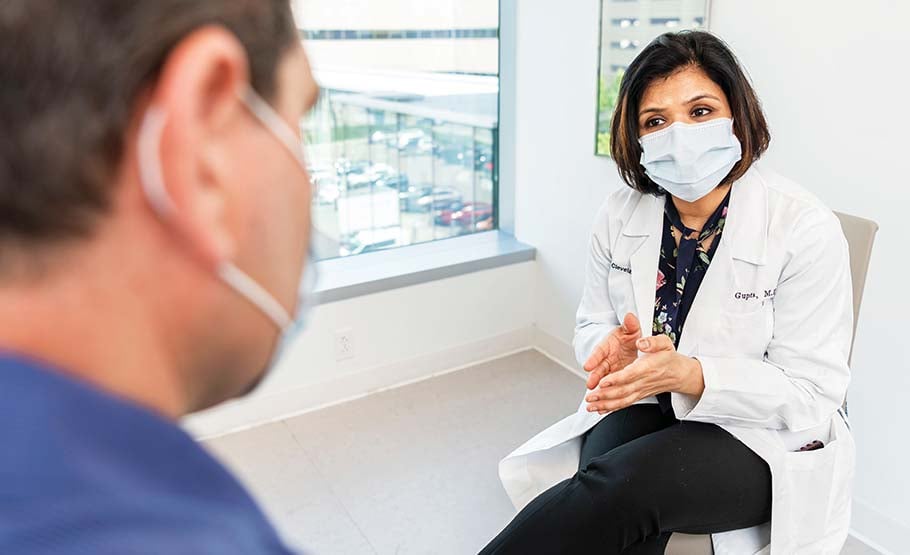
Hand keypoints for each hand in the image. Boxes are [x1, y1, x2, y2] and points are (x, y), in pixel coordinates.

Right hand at [583, 313, 641, 390]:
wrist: (633, 342)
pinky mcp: (615, 377)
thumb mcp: (632, 328)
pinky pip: (609, 385)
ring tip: (594, 395)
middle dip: (594, 376)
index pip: (599, 351)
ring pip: (602, 378)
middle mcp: (606, 357)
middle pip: (598, 367)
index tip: (588, 366)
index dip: (594, 359)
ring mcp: (610, 368)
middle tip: (590, 383)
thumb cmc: (630, 334)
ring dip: (598, 387)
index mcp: (608, 344)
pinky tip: (603, 402)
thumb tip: (630, 317)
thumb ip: (631, 324)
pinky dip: (606, 393)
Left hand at [585, 334, 704, 413]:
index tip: (604, 381)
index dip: (617, 379)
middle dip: (605, 395)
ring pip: (622, 400)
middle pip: (623, 390)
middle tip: (590, 396)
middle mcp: (643, 381)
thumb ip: (653, 342)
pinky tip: (600, 410)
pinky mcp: (639, 396)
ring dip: (605, 404)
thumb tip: (640, 342)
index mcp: (648, 367)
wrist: (679, 374)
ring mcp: (641, 391)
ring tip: (590, 405)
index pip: (631, 374)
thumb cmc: (669, 358)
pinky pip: (625, 403)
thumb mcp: (665, 343)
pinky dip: (611, 408)